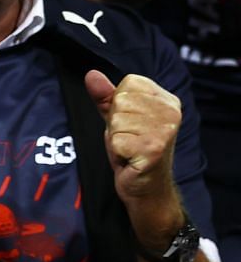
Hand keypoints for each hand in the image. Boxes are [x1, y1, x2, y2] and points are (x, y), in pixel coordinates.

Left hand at [84, 69, 185, 244]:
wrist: (144, 187)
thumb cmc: (132, 151)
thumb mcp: (117, 120)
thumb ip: (105, 97)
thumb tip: (91, 74)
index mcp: (167, 99)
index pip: (128, 83)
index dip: (118, 105)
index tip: (129, 123)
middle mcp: (171, 111)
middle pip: (120, 101)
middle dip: (115, 123)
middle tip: (128, 139)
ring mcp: (164, 129)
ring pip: (116, 121)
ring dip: (115, 138)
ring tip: (128, 149)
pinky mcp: (154, 148)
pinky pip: (116, 140)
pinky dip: (116, 151)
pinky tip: (129, 158)